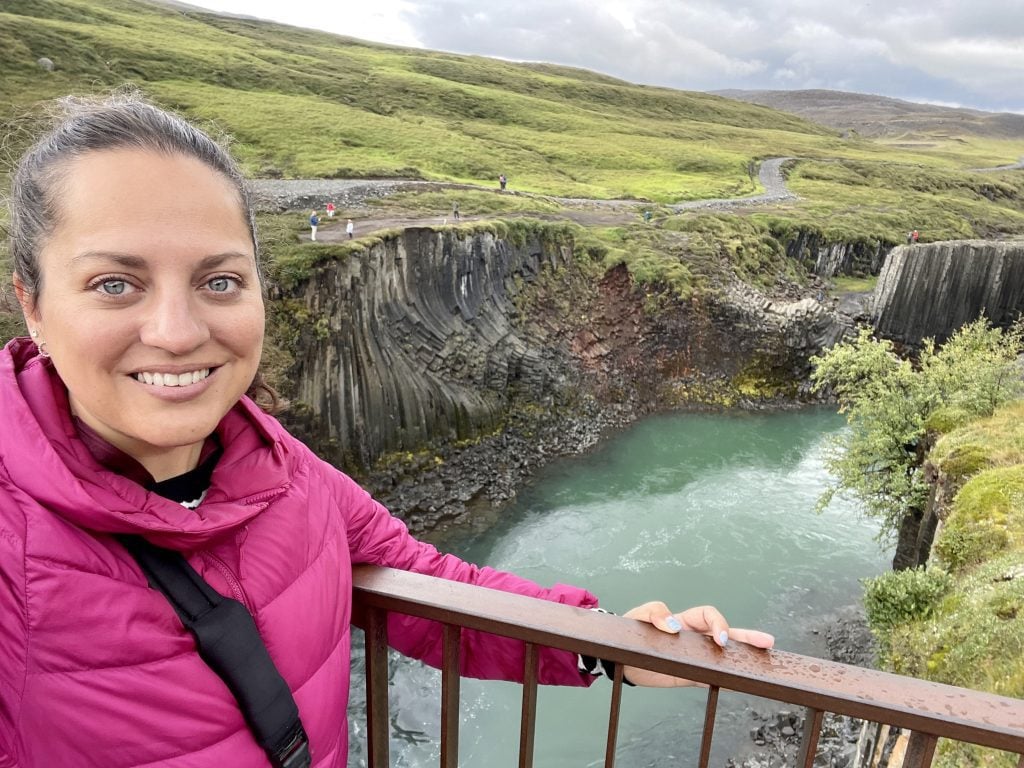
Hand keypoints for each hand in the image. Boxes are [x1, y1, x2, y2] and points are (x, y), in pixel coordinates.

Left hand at [621, 601, 774, 687]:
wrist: (619, 659)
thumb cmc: (631, 633)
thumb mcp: (637, 617)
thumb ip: (653, 613)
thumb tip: (673, 625)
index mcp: (683, 620)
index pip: (708, 615)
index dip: (716, 623)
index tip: (718, 638)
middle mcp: (693, 638)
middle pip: (727, 634)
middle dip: (747, 636)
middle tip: (766, 642)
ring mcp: (694, 657)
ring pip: (723, 656)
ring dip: (743, 656)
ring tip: (765, 658)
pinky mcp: (689, 675)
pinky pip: (711, 676)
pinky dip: (725, 679)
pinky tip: (740, 681)